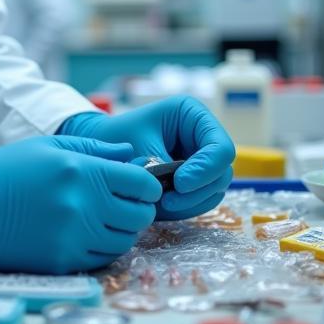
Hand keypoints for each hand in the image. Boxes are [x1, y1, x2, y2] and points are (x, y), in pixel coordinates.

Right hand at [0, 135, 161, 272]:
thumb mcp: (48, 146)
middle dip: (137, 207)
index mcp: (82, 171)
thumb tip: (131, 154)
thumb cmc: (5, 170)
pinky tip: (83, 233)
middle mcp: (83, 206)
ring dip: (121, 229)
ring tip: (100, 217)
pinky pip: (102, 259)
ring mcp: (74, 238)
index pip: (142, 183)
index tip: (138, 183)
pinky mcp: (63, 262)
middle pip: (140, 215)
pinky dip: (101, 248)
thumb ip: (94, 148)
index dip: (146, 183)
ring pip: (125, 241)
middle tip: (121, 201)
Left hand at [59, 97, 234, 220]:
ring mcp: (202, 159)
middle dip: (196, 191)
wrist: (103, 149)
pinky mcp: (196, 179)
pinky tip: (162, 206)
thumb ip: (162, 165)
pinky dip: (185, 207)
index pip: (221, 147)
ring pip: (213, 190)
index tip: (179, 184)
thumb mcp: (139, 145)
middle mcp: (203, 136)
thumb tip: (180, 188)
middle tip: (166, 201)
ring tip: (160, 204)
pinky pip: (201, 200)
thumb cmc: (117, 138)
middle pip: (221, 172)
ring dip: (190, 203)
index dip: (205, 169)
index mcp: (193, 115)